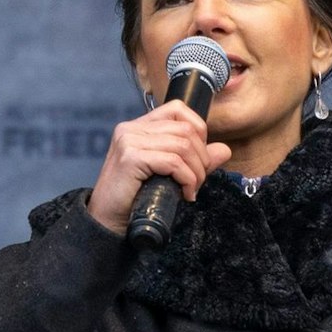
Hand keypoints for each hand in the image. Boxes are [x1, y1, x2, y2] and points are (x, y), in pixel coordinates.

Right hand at [86, 99, 232, 234]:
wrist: (107, 222)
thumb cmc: (133, 199)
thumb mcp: (167, 174)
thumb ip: (193, 160)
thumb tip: (224, 150)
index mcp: (138, 127)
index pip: (177, 109)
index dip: (198, 129)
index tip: (198, 157)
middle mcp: (131, 129)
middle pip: (185, 129)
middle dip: (201, 157)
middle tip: (197, 182)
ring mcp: (129, 141)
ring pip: (183, 145)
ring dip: (196, 171)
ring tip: (191, 189)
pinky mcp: (131, 158)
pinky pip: (173, 161)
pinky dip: (186, 179)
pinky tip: (185, 194)